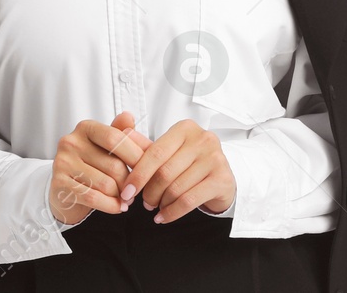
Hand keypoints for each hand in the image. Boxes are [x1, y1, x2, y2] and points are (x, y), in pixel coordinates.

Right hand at [49, 111, 149, 225]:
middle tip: (134, 190)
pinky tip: (117, 207)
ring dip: (120, 196)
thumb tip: (129, 116)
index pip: (116, 138)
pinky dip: (111, 205)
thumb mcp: (105, 148)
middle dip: (130, 182)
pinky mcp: (59, 184)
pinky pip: (94, 197)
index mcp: (85, 128)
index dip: (136, 155)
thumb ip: (120, 134)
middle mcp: (71, 142)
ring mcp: (62, 163)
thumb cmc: (90, 166)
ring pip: (106, 184)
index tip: (148, 169)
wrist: (63, 190)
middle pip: (114, 165)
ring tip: (124, 198)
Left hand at [120, 119, 235, 223]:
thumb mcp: (168, 152)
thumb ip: (146, 146)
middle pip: (165, 172)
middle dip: (149, 192)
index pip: (155, 153)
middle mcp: (203, 140)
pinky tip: (164, 217)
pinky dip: (172, 212)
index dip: (138, 174)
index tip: (126, 191)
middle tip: (144, 202)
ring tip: (156, 208)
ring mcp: (215, 159)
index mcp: (185, 128)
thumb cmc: (190, 164)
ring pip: (176, 188)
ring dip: (161, 203)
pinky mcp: (222, 179)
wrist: (221, 179)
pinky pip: (189, 200)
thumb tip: (123, 134)